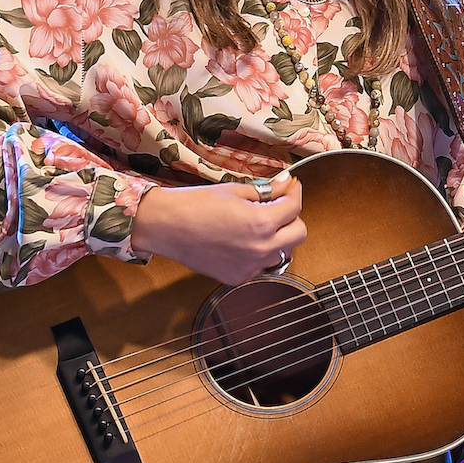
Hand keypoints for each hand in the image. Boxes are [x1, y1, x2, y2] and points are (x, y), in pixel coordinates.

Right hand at [129, 171, 305, 284]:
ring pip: (283, 253)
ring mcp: (250, 267)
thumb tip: (286, 184)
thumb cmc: (194, 204)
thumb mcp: (234, 190)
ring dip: (279, 238)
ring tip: (258, 225)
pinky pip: (262, 266)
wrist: (165, 227)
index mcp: (261, 222)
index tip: (289, 187)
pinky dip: (260, 254)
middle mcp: (260, 248)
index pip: (295, 207)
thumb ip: (266, 191)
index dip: (293, 192)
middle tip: (277, 206)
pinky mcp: (238, 278)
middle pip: (299, 234)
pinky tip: (243, 241)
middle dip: (292, 217)